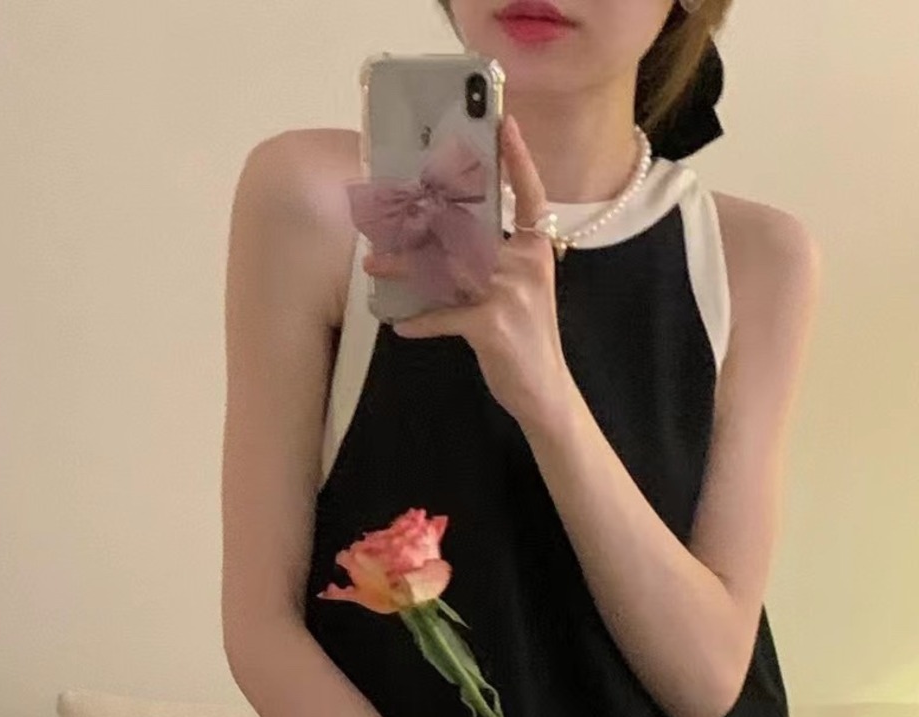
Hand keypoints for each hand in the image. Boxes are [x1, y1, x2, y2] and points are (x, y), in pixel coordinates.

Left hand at [363, 116, 576, 434]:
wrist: (544, 391)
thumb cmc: (523, 338)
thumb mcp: (518, 290)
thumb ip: (492, 260)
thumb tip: (444, 238)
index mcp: (535, 248)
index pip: (528, 194)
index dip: (517, 159)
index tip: (505, 123)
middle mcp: (526, 262)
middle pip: (464, 231)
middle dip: (418, 226)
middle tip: (382, 220)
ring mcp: (511, 292)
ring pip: (445, 269)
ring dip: (404, 270)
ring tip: (374, 268)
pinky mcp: (492, 324)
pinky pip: (444, 315)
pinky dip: (420, 322)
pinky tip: (400, 325)